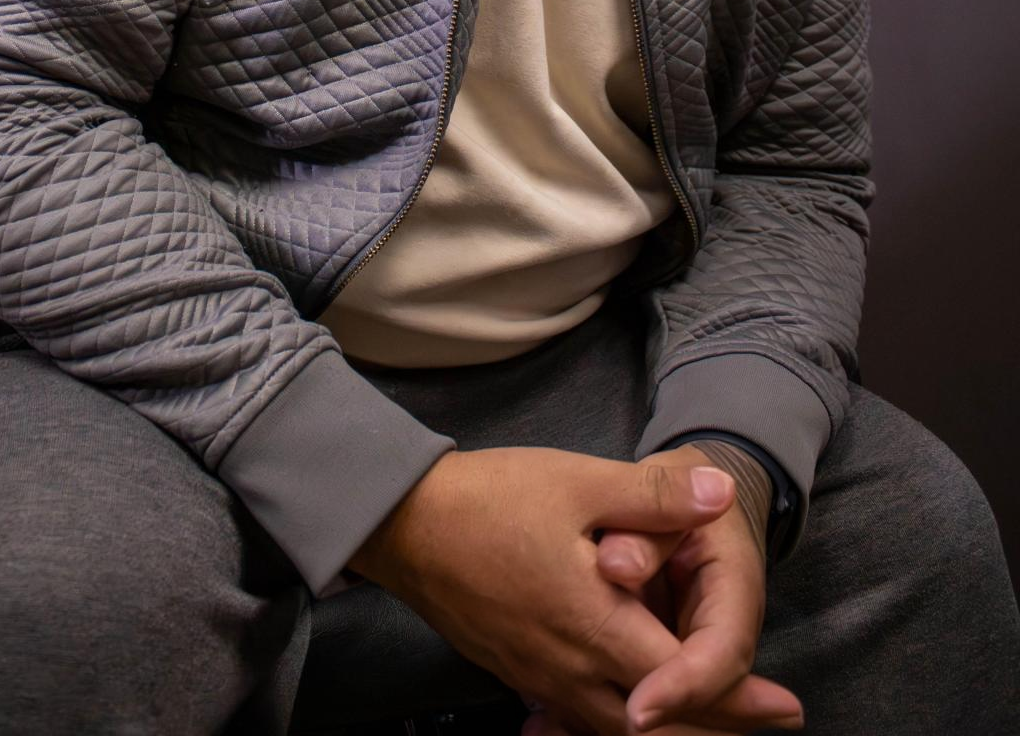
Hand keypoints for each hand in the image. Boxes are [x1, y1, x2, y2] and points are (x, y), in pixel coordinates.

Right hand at [345, 447, 801, 733]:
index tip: (787, 709)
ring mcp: (538, 678)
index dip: (737, 701)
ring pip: (615, 729)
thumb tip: (719, 494)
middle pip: (655, 726)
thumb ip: (652, 497)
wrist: (405, 524)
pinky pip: (579, 718)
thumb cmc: (491, 498)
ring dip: (667, 727)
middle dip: (714, 727)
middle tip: (767, 722)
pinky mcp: (516, 671)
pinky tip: (631, 710)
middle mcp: (569, 669)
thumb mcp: (577, 482)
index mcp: (593, 625)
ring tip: (710, 718)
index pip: (680, 684)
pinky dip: (618, 722)